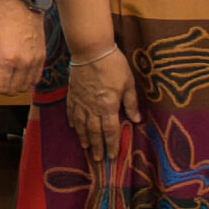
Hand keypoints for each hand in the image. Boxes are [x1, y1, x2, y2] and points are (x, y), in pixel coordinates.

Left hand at [0, 0, 46, 94]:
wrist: (22, 3)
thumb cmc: (0, 17)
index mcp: (7, 58)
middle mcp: (24, 63)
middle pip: (11, 90)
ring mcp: (35, 61)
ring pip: (24, 87)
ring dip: (11, 85)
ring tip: (2, 71)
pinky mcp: (42, 58)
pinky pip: (35, 79)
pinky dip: (24, 80)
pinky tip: (14, 69)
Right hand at [65, 46, 140, 169]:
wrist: (90, 49)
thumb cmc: (113, 64)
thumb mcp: (128, 83)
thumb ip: (131, 102)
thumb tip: (137, 119)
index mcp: (108, 106)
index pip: (110, 130)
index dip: (112, 144)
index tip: (112, 156)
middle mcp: (92, 107)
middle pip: (94, 131)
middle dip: (97, 146)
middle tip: (97, 159)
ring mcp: (80, 100)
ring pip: (81, 124)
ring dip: (84, 137)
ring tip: (86, 148)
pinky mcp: (72, 93)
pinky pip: (71, 111)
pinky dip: (72, 121)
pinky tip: (73, 127)